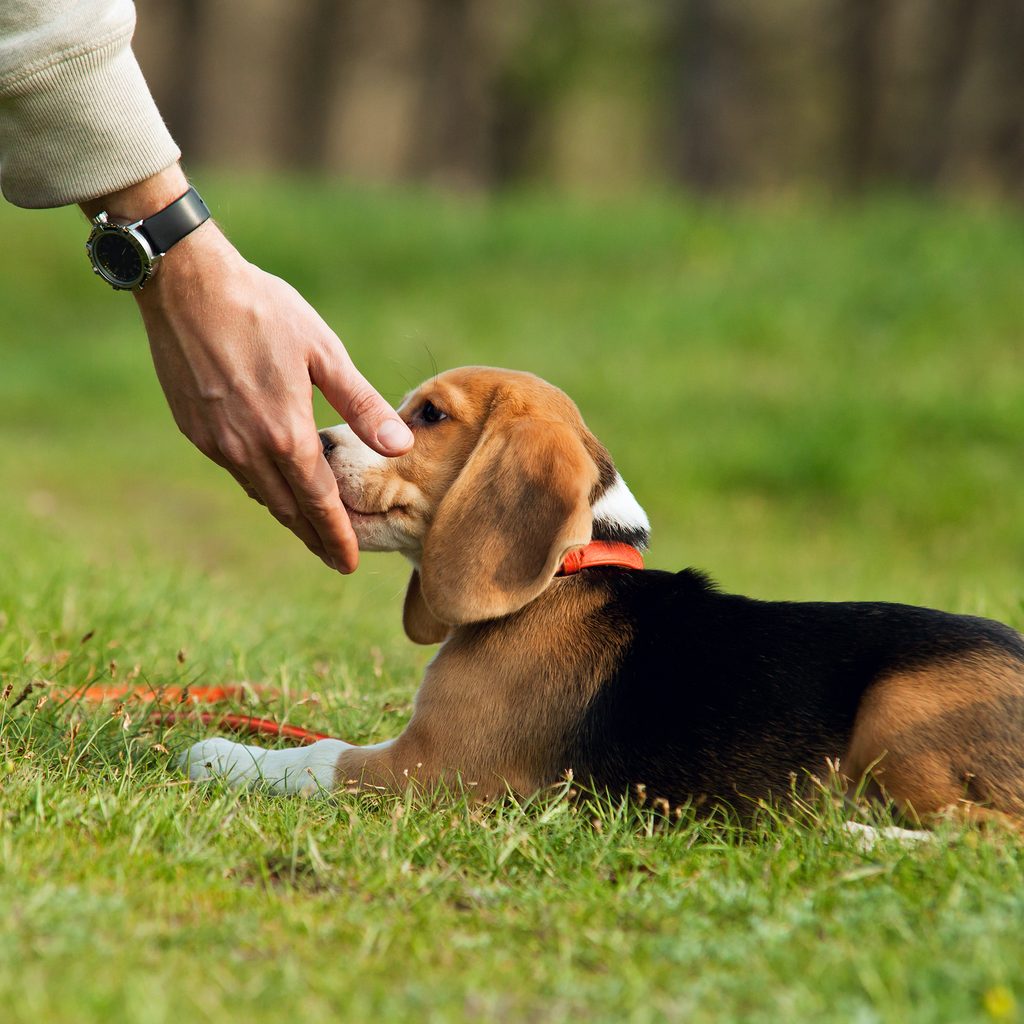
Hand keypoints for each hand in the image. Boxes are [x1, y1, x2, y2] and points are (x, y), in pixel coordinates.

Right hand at [82, 167, 412, 572]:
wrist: (186, 285)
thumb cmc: (263, 311)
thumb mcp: (323, 353)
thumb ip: (362, 405)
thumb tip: (400, 447)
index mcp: (285, 433)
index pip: (319, 501)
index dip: (336, 535)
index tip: (349, 564)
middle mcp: (247, 448)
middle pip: (288, 508)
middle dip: (313, 536)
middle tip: (334, 558)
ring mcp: (216, 441)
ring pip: (259, 493)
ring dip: (286, 514)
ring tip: (308, 529)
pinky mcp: (193, 429)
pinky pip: (235, 470)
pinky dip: (259, 486)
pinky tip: (271, 484)